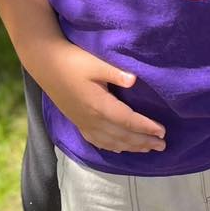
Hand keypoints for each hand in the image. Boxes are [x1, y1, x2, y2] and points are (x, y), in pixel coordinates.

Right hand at [30, 37, 166, 153]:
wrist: (47, 65)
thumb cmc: (74, 61)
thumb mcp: (96, 63)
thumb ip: (116, 73)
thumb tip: (135, 80)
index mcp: (100, 105)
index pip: (128, 121)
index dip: (146, 128)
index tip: (162, 131)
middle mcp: (93, 119)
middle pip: (123, 136)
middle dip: (144, 142)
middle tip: (162, 145)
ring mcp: (84, 123)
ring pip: (111, 142)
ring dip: (131, 147)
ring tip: (148, 149)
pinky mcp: (78, 122)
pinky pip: (98, 141)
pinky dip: (112, 147)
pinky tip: (120, 149)